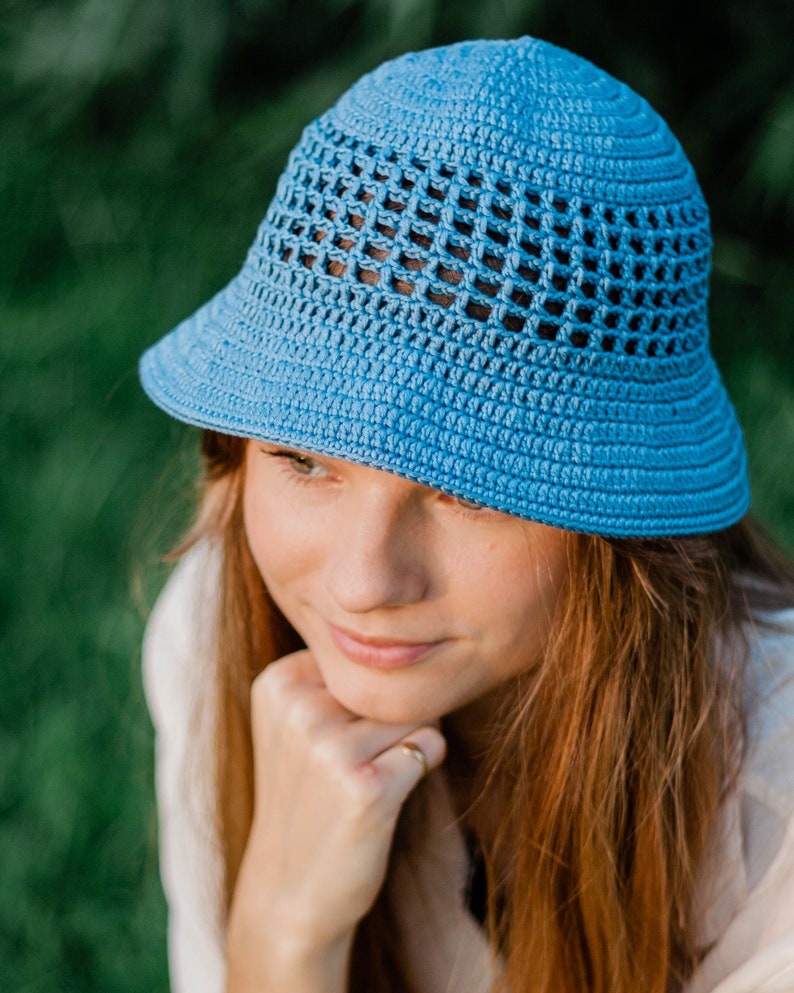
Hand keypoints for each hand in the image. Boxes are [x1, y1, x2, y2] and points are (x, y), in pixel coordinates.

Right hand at [225, 651, 445, 991]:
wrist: (289, 892)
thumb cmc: (308, 799)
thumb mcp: (299, 723)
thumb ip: (342, 679)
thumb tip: (420, 652)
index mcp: (279, 682)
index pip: (364, 659)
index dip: (366, 700)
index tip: (335, 738)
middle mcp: (299, 707)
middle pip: (391, 683)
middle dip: (388, 722)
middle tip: (349, 768)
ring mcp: (330, 746)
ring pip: (414, 713)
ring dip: (404, 747)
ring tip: (362, 783)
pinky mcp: (367, 786)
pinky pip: (429, 745)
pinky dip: (419, 769)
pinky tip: (382, 798)